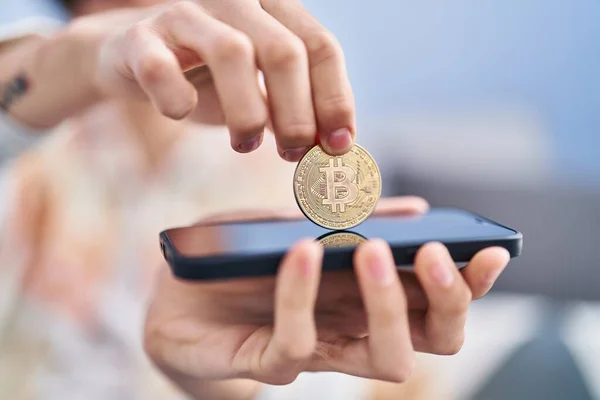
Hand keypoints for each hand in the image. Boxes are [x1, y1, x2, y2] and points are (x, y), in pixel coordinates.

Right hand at [92, 0, 353, 159]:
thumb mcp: (263, 90)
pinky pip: (161, 68)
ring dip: (248, 114)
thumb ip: (299, 109)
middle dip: (297, 114)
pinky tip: (181, 113)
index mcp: (273, 7)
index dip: (335, 99)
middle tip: (293, 154)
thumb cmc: (211, 78)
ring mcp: (186, 13)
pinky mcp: (140, 37)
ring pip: (232, 53)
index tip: (339, 145)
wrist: (136, 59)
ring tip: (246, 145)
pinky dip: (176, 99)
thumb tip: (338, 147)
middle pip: (284, 52)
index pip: (321, 46)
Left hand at [144, 197, 510, 396]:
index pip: (435, 302)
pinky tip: (302, 251)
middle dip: (448, 301)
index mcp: (364, 297)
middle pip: (431, 340)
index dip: (470, 283)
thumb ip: (350, 219)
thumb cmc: (239, 260)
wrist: (171, 293)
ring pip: (384, 358)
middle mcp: (351, 330)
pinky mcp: (266, 363)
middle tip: (439, 255)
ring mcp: (314, 350)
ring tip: (375, 250)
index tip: (491, 249)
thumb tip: (415, 208)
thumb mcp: (294, 224)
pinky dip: (304, 295)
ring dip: (389, 304)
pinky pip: (299, 342)